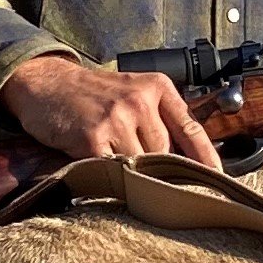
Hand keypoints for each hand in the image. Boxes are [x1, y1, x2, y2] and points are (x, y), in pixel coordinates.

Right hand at [0, 52, 223, 168]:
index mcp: (156, 87)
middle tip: (141, 170)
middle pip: (165, 153)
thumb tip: (183, 158)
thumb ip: (157, 117)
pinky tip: (97, 165)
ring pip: (141, 165)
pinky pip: (112, 170)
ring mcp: (117, 119)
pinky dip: (108, 175)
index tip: (218, 179)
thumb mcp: (131, 91)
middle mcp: (140, 100)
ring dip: (130, 172)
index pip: (191, 128)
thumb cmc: (90, 93)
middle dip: (155, 166)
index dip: (207, 158)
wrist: (45, 83)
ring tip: (112, 160)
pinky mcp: (94, 138)